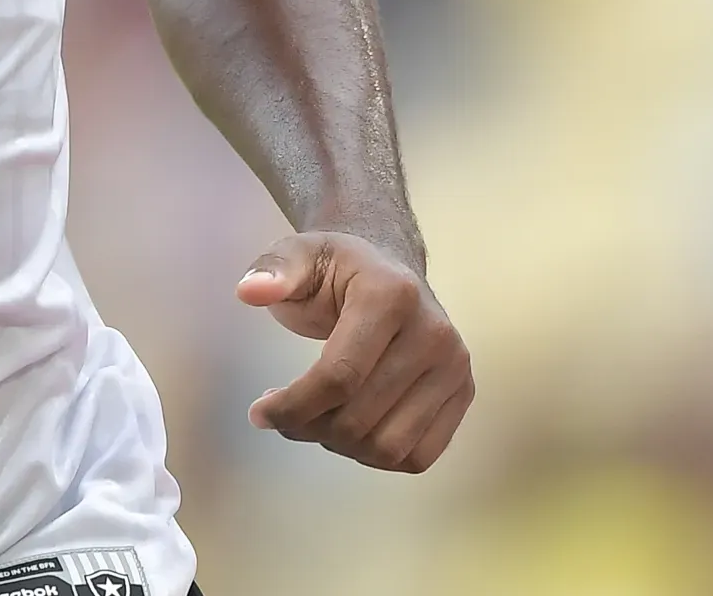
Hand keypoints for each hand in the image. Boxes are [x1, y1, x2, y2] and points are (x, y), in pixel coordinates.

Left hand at [238, 231, 473, 471]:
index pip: (340, 375)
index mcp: (391, 296)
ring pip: (391, 447)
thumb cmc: (337, 270)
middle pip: (361, 418)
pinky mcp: (463, 394)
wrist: (389, 268)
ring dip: (341, 447)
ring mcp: (455, 369)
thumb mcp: (298, 255)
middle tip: (282, 417)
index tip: (259, 412)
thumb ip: (273, 269)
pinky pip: (418, 456)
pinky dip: (376, 457)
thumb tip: (249, 290)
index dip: (294, 406)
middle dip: (309, 427)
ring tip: (314, 421)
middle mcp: (434, 335)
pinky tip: (349, 431)